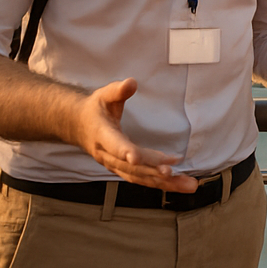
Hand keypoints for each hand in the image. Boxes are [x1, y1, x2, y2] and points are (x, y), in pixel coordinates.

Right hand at [74, 78, 197, 192]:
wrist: (79, 126)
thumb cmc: (95, 109)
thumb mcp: (104, 95)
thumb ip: (117, 90)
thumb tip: (131, 82)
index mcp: (102, 135)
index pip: (114, 144)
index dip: (124, 151)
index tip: (136, 157)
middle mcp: (107, 155)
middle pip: (130, 166)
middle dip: (151, 170)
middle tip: (171, 172)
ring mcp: (115, 165)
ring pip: (139, 177)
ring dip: (163, 182)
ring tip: (188, 184)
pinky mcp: (122, 169)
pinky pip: (142, 179)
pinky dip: (160, 183)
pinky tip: (179, 182)